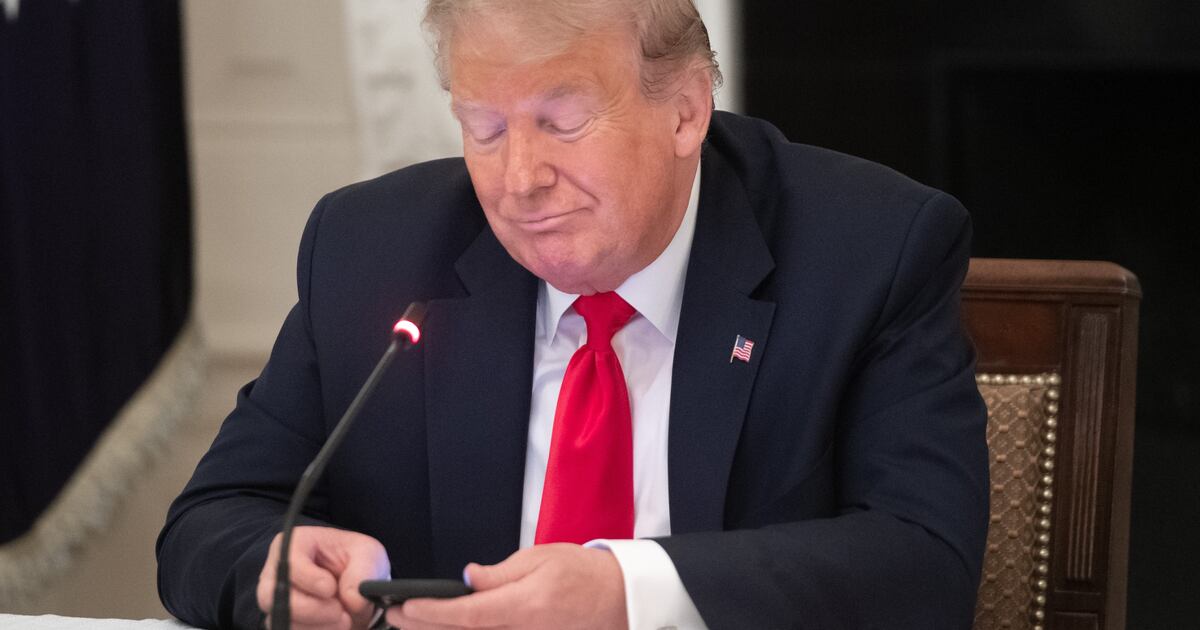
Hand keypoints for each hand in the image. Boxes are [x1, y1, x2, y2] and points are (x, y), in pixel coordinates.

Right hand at [256, 525, 390, 629]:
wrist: (358, 587)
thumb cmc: (357, 561)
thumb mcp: (368, 553)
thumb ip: (364, 570)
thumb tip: (353, 599)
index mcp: (294, 544)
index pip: (288, 562)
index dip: (309, 578)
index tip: (331, 588)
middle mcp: (276, 573)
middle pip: (273, 596)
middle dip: (312, 609)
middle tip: (341, 612)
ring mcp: (275, 601)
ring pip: (281, 620)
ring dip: (317, 627)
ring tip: (344, 621)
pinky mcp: (283, 622)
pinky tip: (335, 629)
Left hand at [387, 543, 627, 629]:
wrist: (621, 598)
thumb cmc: (583, 573)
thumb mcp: (540, 558)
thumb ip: (500, 574)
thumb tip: (467, 579)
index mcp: (524, 607)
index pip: (466, 616)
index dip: (430, 614)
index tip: (403, 608)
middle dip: (425, 628)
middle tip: (395, 617)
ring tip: (414, 624)